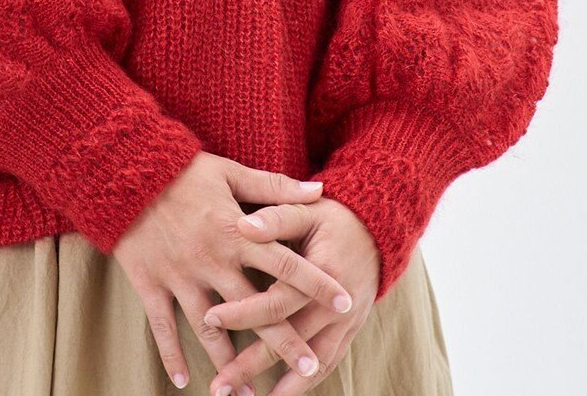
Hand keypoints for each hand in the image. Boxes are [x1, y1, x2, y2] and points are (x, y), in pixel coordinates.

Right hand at [112, 153, 352, 391]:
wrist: (125, 173)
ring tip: (250, 392)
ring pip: (211, 330)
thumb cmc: (183, 170)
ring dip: (231, 363)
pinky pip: (162, 328)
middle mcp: (213, 260)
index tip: (345, 304)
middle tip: (310, 367)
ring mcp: (181, 276)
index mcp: (236, 232)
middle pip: (256, 308)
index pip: (286, 264)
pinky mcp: (150, 284)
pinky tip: (183, 382)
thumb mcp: (231, 171)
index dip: (317, 284)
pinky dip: (172, 356)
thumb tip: (320, 189)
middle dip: (284, 341)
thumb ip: (275, 187)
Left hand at [202, 197, 380, 395]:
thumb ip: (275, 218)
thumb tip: (243, 226)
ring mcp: (346, 322)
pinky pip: (328, 364)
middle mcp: (337, 304)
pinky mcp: (350, 332)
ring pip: (311, 363)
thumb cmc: (332, 217)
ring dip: (280, 388)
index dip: (244, 311)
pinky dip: (304, 384)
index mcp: (322, 271)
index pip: (277, 300)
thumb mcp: (304, 210)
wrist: (376, 230)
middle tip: (220, 384)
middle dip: (252, 364)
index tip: (209, 318)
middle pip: (290, 340)